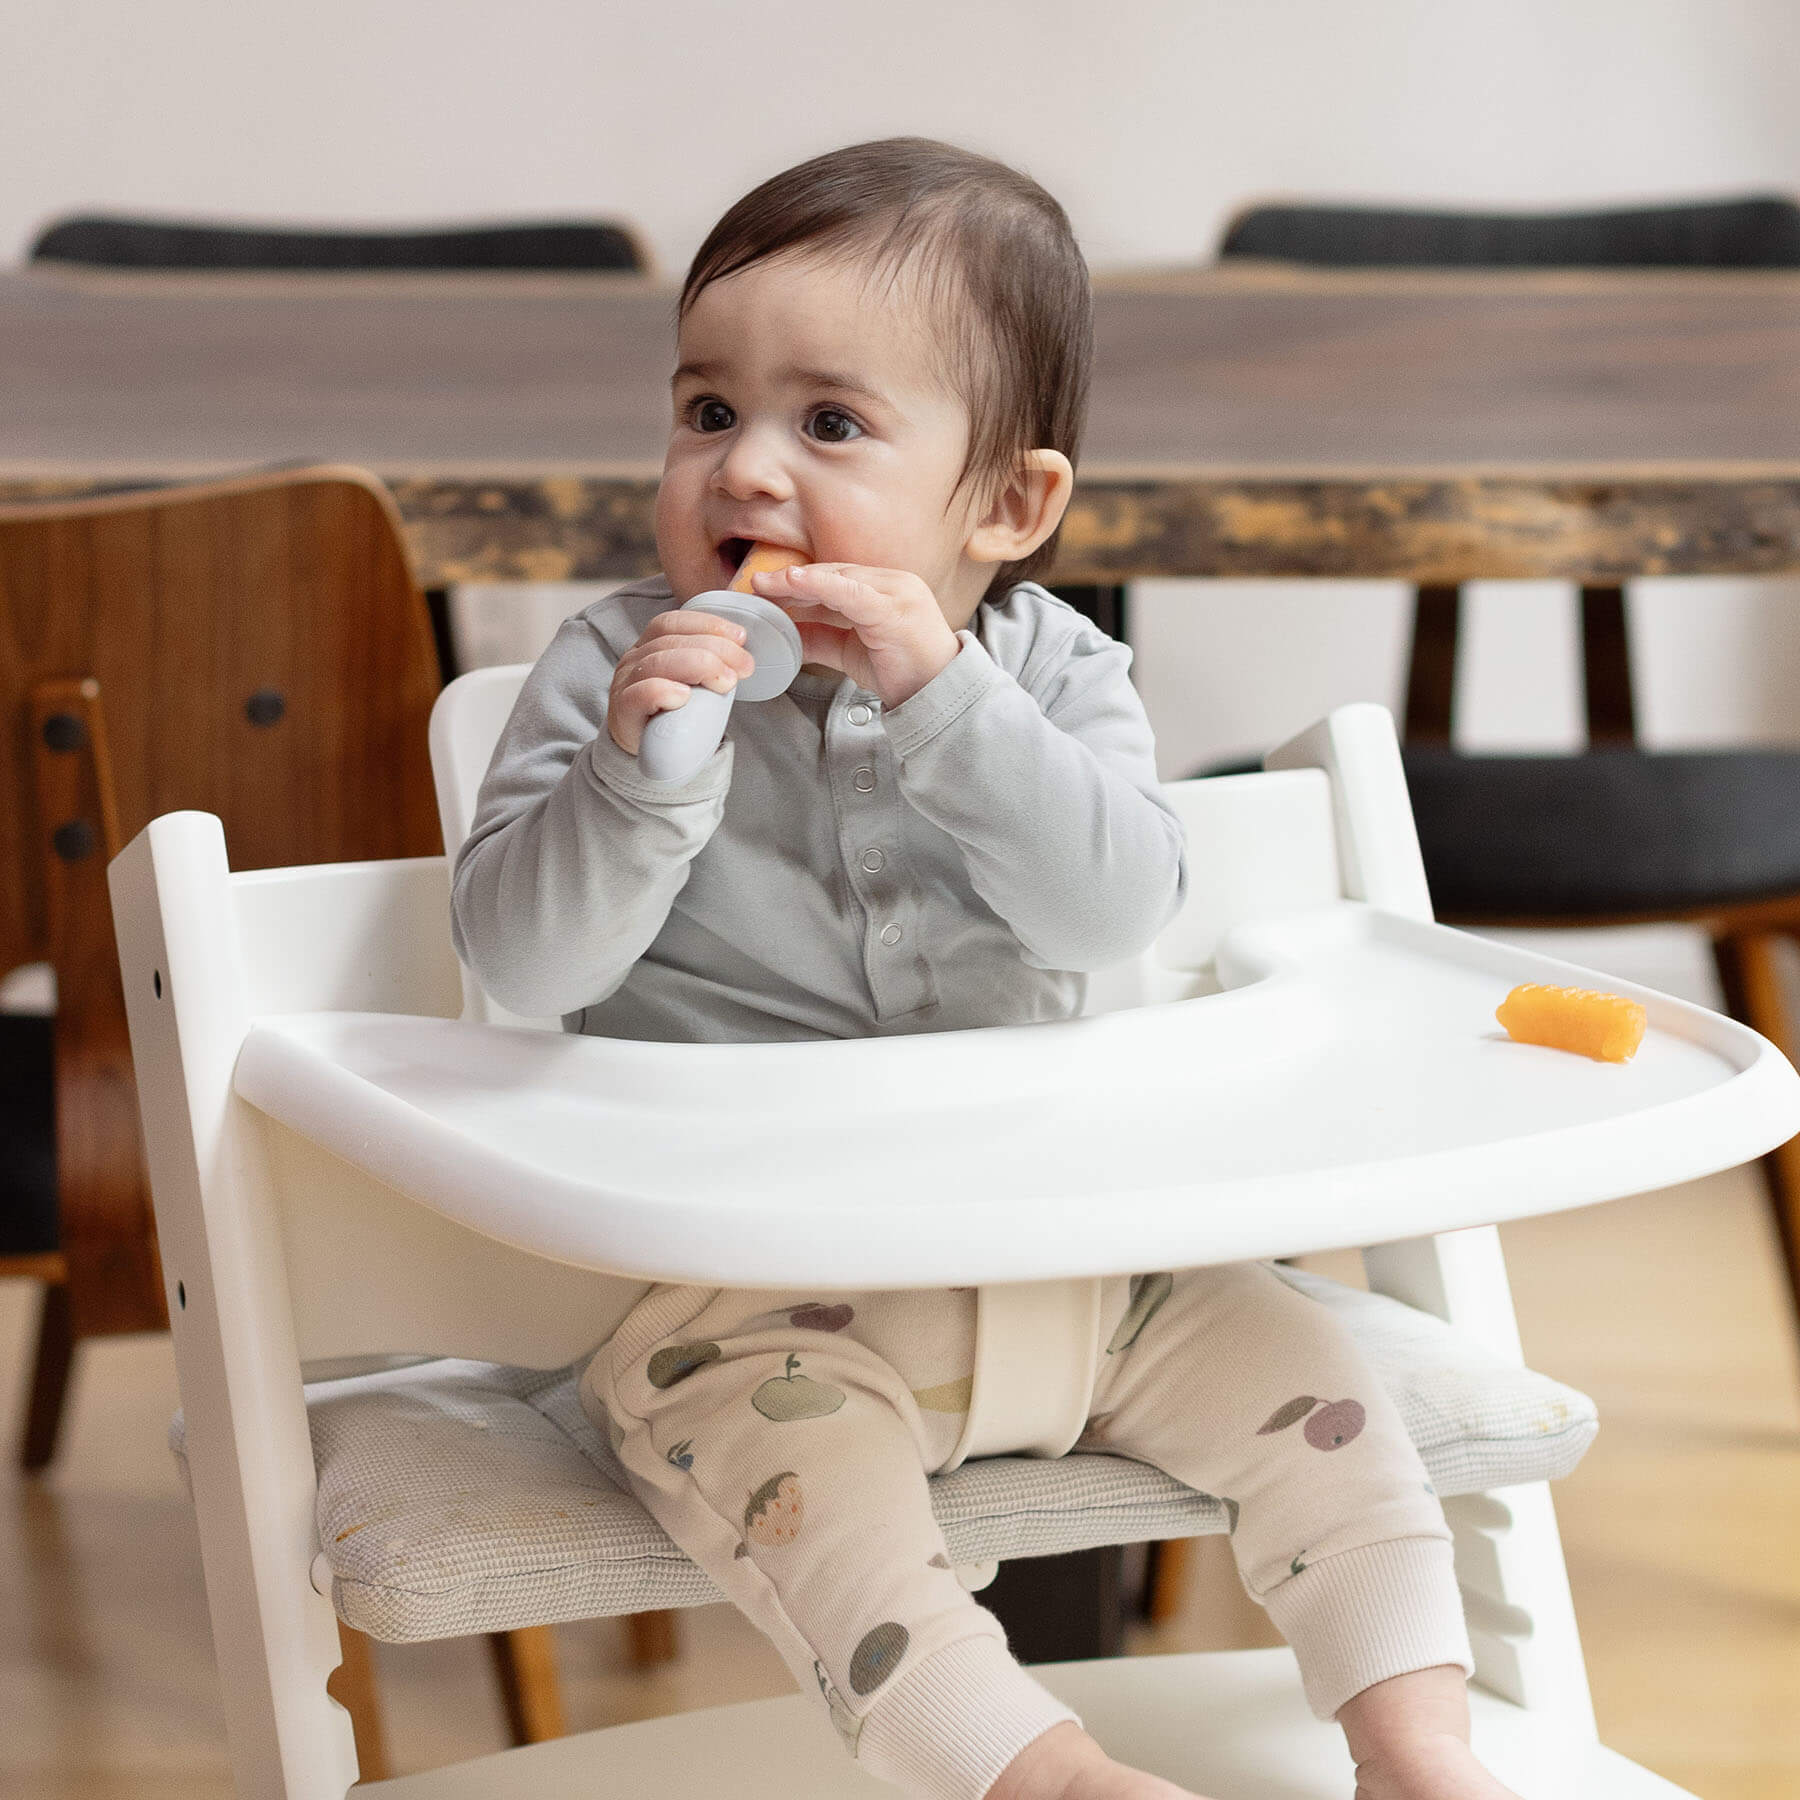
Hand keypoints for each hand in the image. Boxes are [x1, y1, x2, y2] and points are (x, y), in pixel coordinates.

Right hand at [607, 610, 755, 755]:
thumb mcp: (693, 684)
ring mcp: (625, 684)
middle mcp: (634, 659)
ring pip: (657, 662)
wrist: (649, 752)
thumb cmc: (675, 714)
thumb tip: (744, 659)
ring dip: (698, 666)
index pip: (674, 622)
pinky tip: (684, 696)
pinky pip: (639, 694)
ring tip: (726, 682)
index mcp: (650, 645)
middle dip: (715, 649)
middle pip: (670, 641)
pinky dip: (663, 691)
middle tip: (744, 666)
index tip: (741, 637)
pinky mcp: (623, 711)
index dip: (708, 624)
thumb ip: (711, 668)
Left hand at [750, 563, 959, 707]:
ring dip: (798, 581)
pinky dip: (821, 585)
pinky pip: (852, 592)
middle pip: (833, 573)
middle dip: (791, 580)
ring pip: (840, 578)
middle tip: (755, 584)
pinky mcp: (894, 609)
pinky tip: (794, 582)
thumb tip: (786, 637)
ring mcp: (896, 592)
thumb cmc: (903, 671)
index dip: (798, 583)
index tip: (765, 588)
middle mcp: (892, 583)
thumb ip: (820, 639)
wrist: (939, 695)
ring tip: (765, 584)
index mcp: (884, 589)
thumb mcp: (850, 651)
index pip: (835, 578)